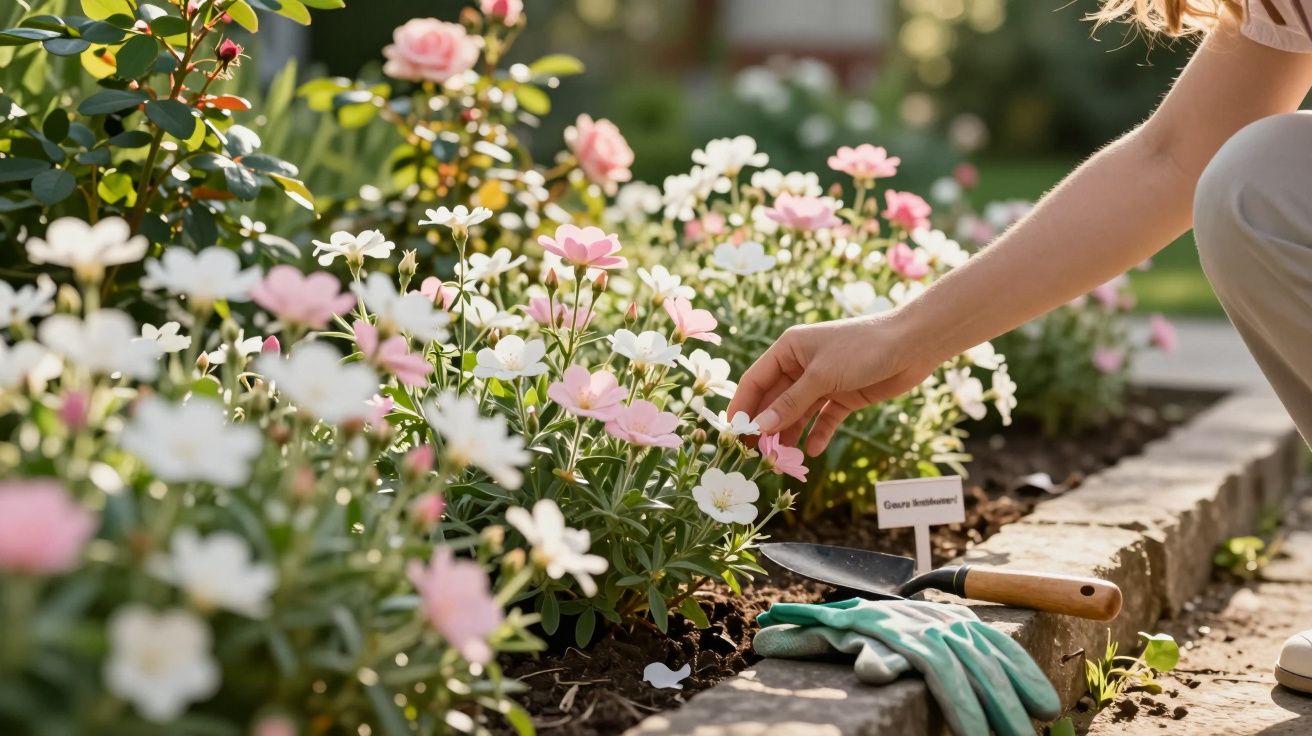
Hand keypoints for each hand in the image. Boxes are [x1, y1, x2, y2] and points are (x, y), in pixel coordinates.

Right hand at [726, 313, 940, 455]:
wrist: (913, 345)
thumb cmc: (862, 348)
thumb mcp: (821, 376)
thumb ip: (789, 403)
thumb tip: (758, 427)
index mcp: (788, 349)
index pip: (755, 381)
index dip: (742, 407)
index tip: (731, 434)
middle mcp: (801, 365)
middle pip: (774, 401)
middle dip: (765, 427)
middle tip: (756, 456)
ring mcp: (823, 382)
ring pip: (797, 414)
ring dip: (789, 435)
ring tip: (782, 461)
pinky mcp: (843, 396)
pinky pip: (823, 419)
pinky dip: (816, 434)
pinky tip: (811, 452)